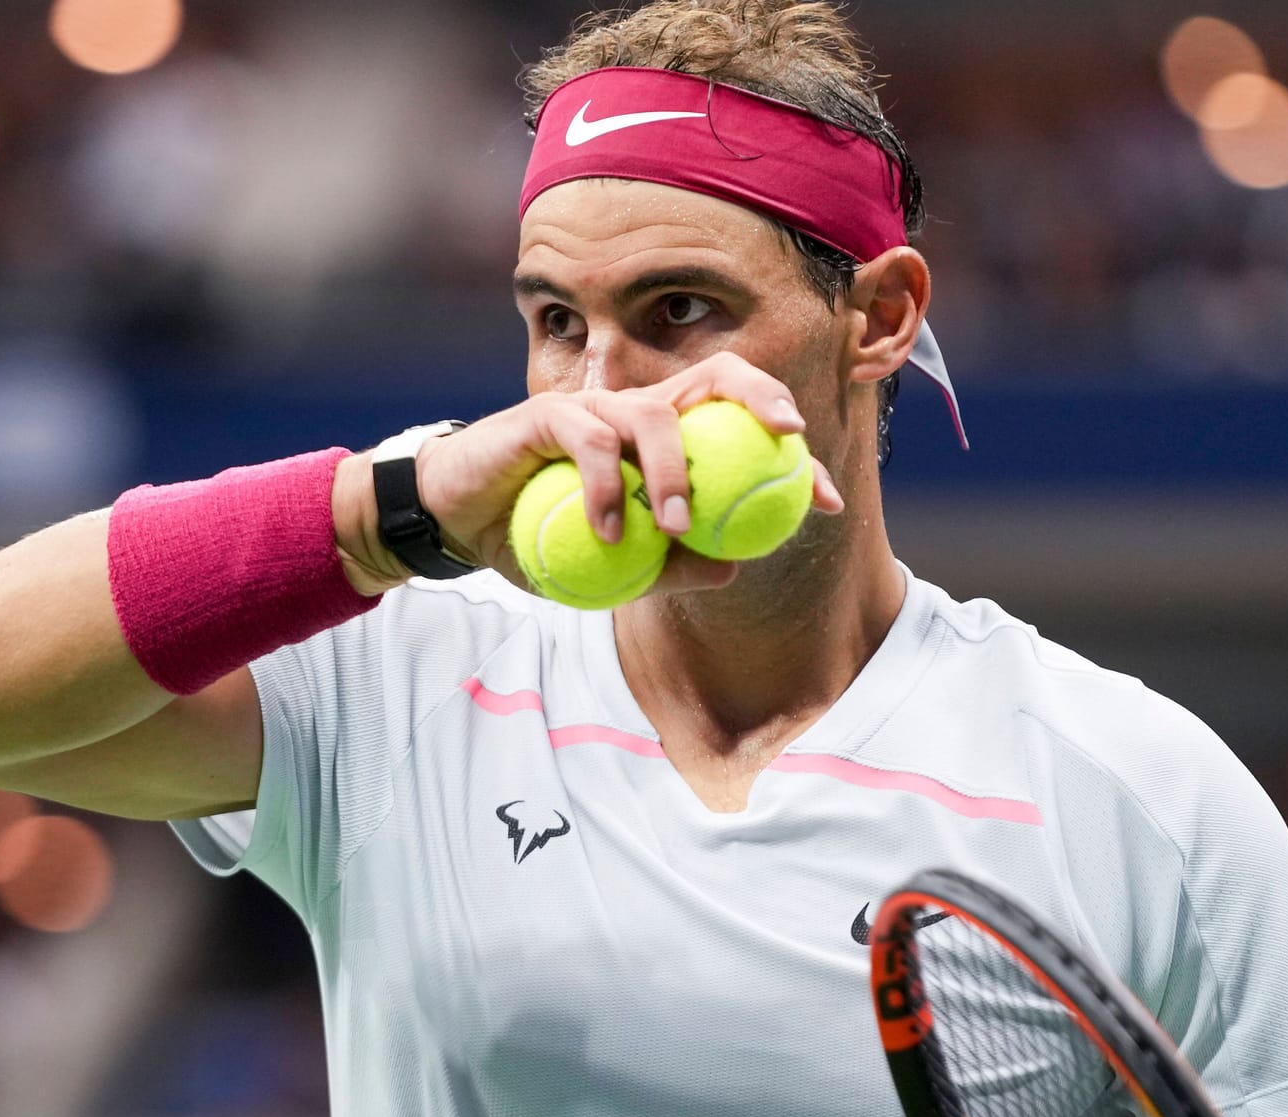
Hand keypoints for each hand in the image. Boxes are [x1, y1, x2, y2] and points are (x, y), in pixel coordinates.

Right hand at [415, 352, 844, 596]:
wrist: (459, 523)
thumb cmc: (540, 537)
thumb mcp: (613, 568)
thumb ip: (668, 567)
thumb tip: (735, 568)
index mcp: (665, 437)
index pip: (740, 424)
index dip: (791, 455)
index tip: (828, 499)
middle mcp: (637, 409)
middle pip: (715, 377)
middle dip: (762, 398)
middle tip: (788, 442)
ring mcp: (594, 407)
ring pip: (655, 414)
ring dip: (674, 471)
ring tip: (674, 526)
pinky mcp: (547, 415)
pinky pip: (590, 440)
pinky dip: (605, 486)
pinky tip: (607, 530)